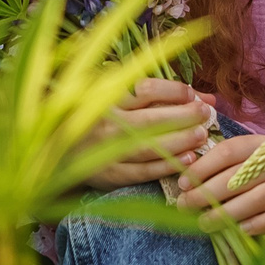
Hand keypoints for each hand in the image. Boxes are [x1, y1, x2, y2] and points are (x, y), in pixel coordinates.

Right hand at [82, 79, 217, 189]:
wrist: (60, 150)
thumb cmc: (98, 118)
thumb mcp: (119, 96)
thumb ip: (161, 95)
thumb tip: (204, 97)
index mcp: (107, 98)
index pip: (145, 89)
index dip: (173, 91)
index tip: (191, 95)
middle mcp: (108, 124)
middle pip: (152, 119)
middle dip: (184, 116)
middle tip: (205, 114)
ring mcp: (108, 152)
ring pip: (150, 147)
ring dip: (180, 141)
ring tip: (201, 135)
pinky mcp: (111, 175)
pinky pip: (143, 171)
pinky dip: (167, 165)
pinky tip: (188, 159)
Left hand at [176, 138, 264, 237]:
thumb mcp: (263, 160)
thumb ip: (233, 164)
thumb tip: (188, 175)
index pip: (230, 150)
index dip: (203, 165)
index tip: (181, 181)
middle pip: (239, 176)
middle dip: (207, 192)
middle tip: (184, 205)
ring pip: (257, 198)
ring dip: (227, 212)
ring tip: (204, 223)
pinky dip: (258, 224)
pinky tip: (241, 231)